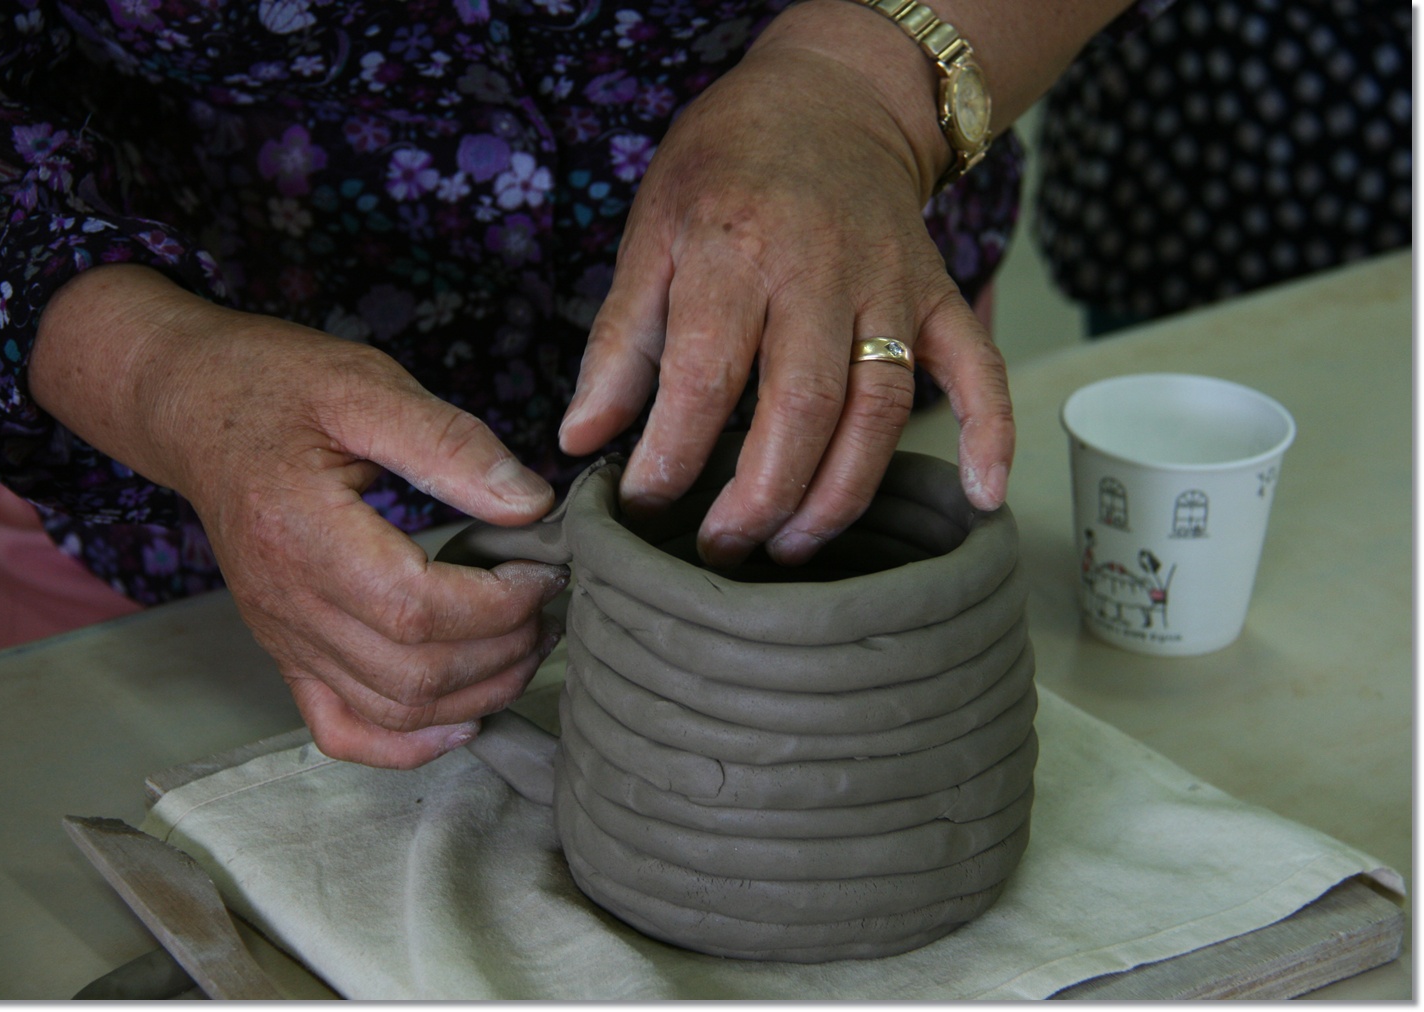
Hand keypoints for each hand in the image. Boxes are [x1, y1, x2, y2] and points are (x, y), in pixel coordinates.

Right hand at [32, 266, 565, 767]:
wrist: (197, 410)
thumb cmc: (278, 388)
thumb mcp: (367, 387)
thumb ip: (452, 444)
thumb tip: (531, 505)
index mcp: (301, 530)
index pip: (416, 608)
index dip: (499, 603)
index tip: (545, 568)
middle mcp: (286, 600)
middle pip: (413, 673)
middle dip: (505, 649)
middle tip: (550, 602)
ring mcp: (283, 637)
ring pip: (393, 711)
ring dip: (478, 694)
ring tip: (528, 642)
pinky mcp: (287, 652)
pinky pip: (343, 731)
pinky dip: (409, 743)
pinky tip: (462, 717)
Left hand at [558, 0, 1013, 567]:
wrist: (825, 99)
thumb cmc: (724, 171)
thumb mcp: (651, 234)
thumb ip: (620, 341)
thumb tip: (582, 438)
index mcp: (734, 248)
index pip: (703, 374)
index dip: (670, 457)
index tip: (642, 507)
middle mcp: (820, 269)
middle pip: (801, 406)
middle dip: (759, 498)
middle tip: (721, 551)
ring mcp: (891, 285)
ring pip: (879, 408)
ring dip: (838, 495)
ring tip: (791, 548)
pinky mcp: (939, 296)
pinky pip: (979, 367)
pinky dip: (990, 433)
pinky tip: (980, 498)